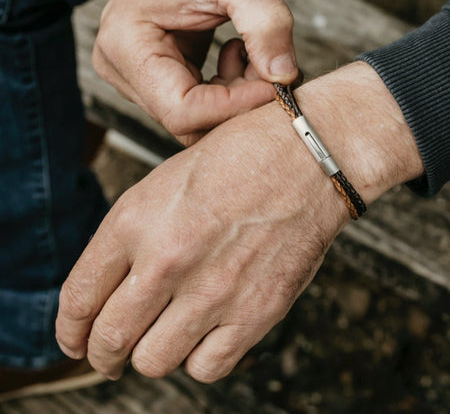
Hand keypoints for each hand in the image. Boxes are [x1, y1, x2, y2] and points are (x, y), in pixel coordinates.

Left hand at [55, 62, 422, 382]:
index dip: (69, 329)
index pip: (79, 298)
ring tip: (163, 339)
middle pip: (109, 340)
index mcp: (136, 220)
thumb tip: (116, 285)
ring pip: (152, 362)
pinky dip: (199, 358)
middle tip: (110, 354)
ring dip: (150, 356)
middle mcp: (167, 260)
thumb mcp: (167, 180)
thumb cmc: (240, 156)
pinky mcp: (255, 312)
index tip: (75, 339)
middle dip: (102, 355)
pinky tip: (206, 335)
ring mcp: (212, 291)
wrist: (307, 155)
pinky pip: (207, 368)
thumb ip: (133, 236)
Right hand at [92, 0, 297, 143]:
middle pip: (188, 121)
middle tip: (269, 70)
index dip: (235, 106)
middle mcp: (121, 69)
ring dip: (234, 97)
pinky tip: (234, 55)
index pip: (183, 110)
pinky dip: (225, 90)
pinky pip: (196, 104)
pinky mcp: (153, 78)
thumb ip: (267, 27)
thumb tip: (285, 77)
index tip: (276, 85)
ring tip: (251, 53)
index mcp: (126, 45)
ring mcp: (134, 77)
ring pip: (194, 118)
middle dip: (237, 104)